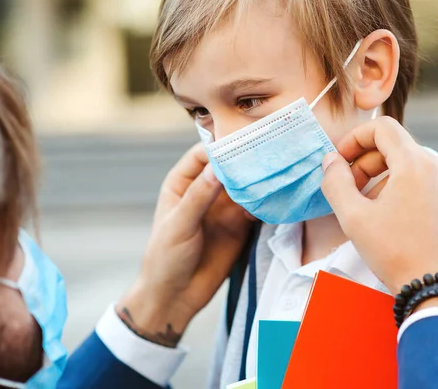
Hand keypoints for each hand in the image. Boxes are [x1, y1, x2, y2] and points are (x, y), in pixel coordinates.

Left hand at [118, 143, 252, 345]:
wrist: (176, 296)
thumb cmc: (164, 258)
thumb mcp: (179, 225)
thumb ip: (198, 197)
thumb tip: (217, 167)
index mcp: (182, 183)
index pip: (203, 154)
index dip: (220, 146)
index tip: (241, 140)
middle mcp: (204, 191)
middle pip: (227, 168)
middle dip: (244, 162)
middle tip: (265, 154)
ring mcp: (223, 208)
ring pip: (244, 186)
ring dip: (256, 182)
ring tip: (272, 176)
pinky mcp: (239, 225)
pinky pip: (254, 207)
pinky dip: (263, 202)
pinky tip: (271, 200)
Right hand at [321, 117, 437, 294]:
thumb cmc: (396, 254)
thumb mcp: (353, 218)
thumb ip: (335, 182)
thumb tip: (331, 161)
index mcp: (417, 164)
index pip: (382, 128)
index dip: (355, 138)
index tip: (341, 160)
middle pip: (397, 148)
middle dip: (368, 163)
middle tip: (351, 190)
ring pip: (414, 166)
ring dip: (387, 179)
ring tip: (374, 209)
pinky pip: (432, 183)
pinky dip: (409, 191)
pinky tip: (398, 219)